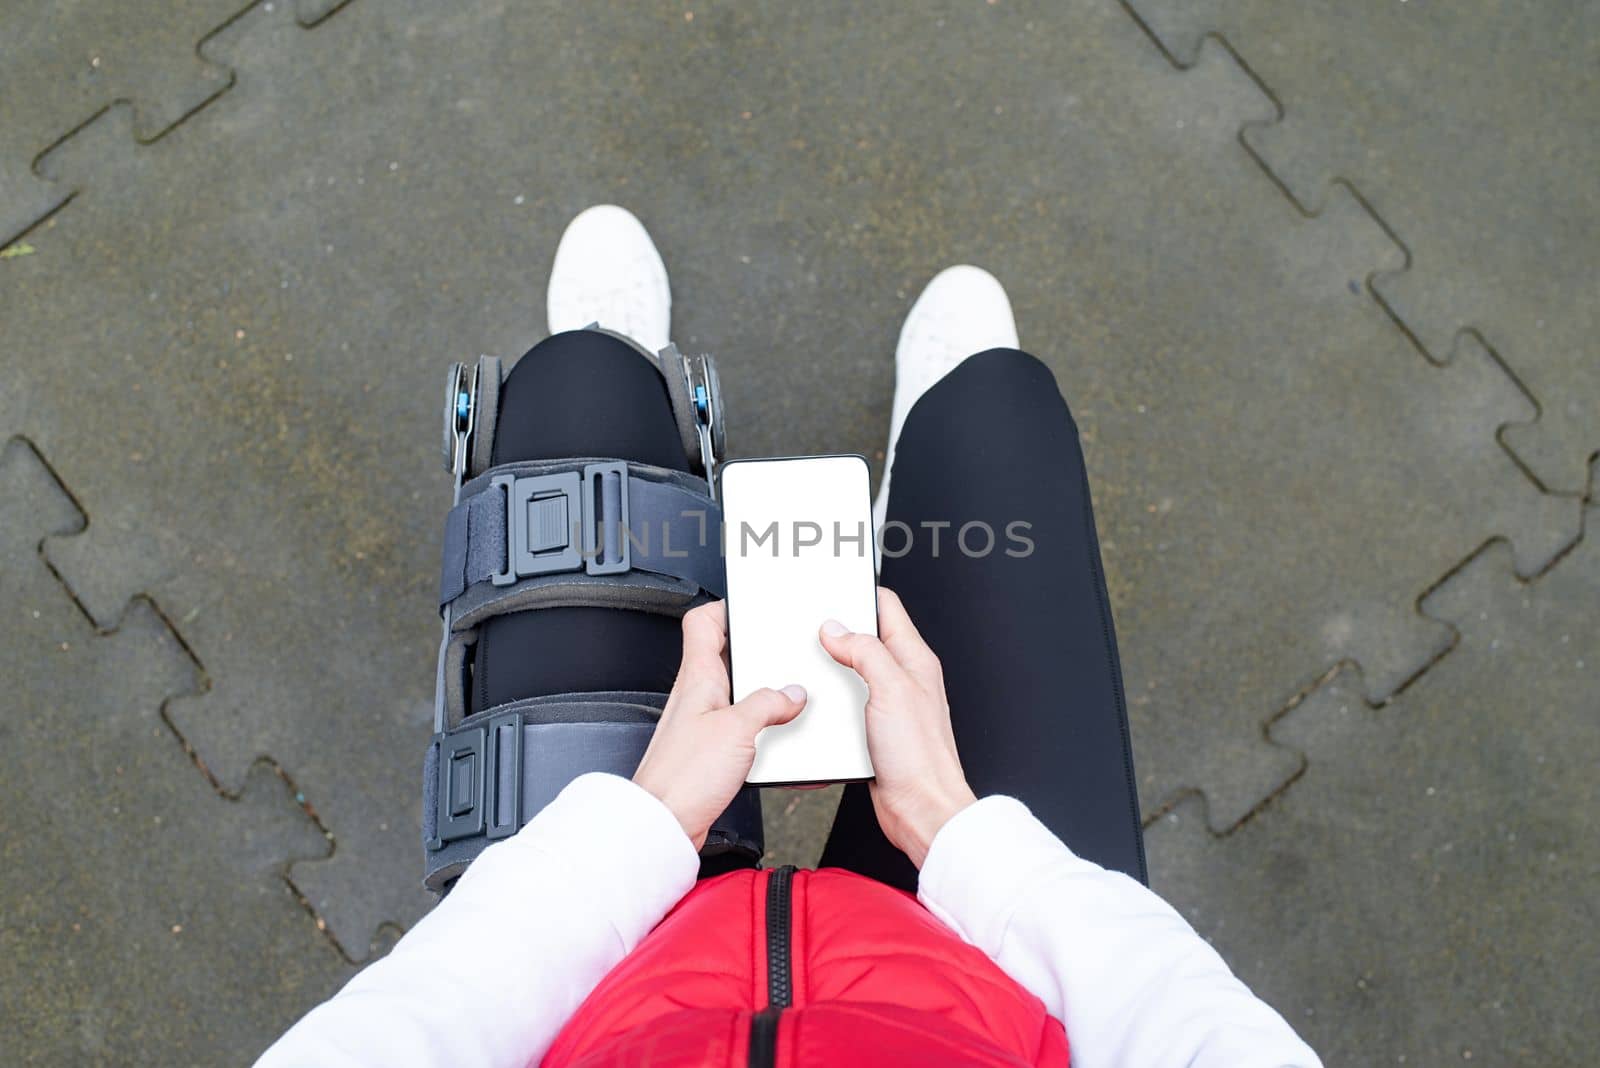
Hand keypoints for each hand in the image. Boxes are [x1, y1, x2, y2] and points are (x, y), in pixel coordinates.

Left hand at [633, 601, 806, 848]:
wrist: (665, 824)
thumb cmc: (682, 777)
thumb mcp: (737, 729)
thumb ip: (768, 704)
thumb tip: (792, 693)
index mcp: (697, 677)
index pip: (703, 622)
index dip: (727, 607)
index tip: (753, 606)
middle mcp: (696, 696)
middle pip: (726, 656)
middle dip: (756, 653)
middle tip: (781, 652)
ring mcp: (702, 723)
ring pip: (736, 693)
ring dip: (762, 693)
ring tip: (789, 695)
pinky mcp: (710, 751)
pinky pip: (740, 727)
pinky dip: (761, 726)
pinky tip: (777, 737)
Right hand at [819, 587, 976, 867]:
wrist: (922, 810)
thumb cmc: (921, 757)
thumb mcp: (891, 689)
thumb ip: (865, 652)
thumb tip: (838, 629)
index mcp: (914, 659)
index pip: (887, 607)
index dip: (858, 593)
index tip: (831, 589)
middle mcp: (903, 679)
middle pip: (865, 638)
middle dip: (837, 631)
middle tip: (811, 628)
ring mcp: (888, 705)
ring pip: (852, 672)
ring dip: (831, 668)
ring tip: (810, 664)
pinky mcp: (873, 730)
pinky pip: (846, 705)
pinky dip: (830, 702)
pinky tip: (818, 705)